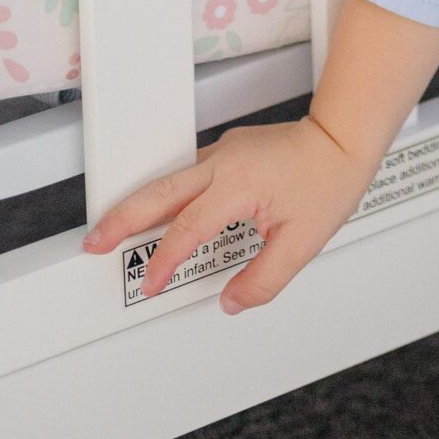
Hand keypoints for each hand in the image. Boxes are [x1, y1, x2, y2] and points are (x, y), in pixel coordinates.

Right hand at [81, 113, 376, 312]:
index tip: (152, 283)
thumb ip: (263, 279)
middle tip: (94, 242)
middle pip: (159, 193)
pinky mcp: (229, 152)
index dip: (164, 260)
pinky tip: (160, 212)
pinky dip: (165, 195)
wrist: (344, 138)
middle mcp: (224, 163)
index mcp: (237, 184)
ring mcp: (224, 154)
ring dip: (139, 205)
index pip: (187, 229)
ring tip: (113, 229)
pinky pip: (187, 175)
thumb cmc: (329, 180)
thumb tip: (232, 300)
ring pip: (169, 180)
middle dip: (122, 218)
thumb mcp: (302, 243)